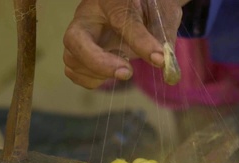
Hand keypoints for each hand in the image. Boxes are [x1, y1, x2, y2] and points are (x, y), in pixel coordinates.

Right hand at [63, 0, 184, 88]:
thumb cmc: (151, 8)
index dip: (141, 42)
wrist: (141, 5)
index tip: (160, 59)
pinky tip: (114, 72)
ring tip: (124, 69)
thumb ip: (164, 40)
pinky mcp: (79, 51)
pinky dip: (93, 79)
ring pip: (71, 59)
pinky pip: (74, 71)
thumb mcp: (163, 16)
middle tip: (128, 72)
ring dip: (98, 73)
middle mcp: (88, 14)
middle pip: (75, 39)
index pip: (121, 19)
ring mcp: (80, 33)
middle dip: (100, 62)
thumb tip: (167, 68)